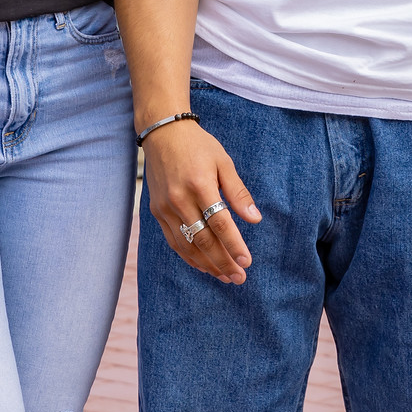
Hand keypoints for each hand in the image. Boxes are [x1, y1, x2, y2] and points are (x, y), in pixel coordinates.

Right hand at [143, 121, 261, 283]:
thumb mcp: (224, 162)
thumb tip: (255, 219)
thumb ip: (238, 193)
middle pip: (203, 240)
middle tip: (239, 277)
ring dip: (207, 264)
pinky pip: (173, 241)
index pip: (220, 223)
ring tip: (225, 276)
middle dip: (223, 262)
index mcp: (199, 184)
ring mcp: (165, 208)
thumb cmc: (198, 146)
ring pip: (187, 245)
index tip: (247, 262)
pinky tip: (203, 265)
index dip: (234, 245)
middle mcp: (179, 199)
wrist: (162, 134)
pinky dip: (189, 256)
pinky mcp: (156, 212)